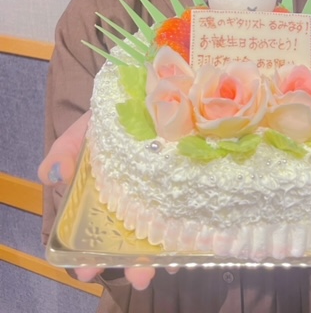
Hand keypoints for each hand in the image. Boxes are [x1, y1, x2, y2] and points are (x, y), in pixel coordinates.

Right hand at [38, 110, 176, 288]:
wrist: (146, 95)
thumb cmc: (109, 119)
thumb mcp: (82, 132)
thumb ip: (65, 151)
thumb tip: (54, 174)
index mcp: (100, 200)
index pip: (90, 236)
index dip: (86, 257)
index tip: (86, 270)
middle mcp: (129, 207)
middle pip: (129, 243)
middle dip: (133, 264)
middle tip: (138, 277)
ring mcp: (160, 199)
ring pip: (159, 235)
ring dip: (164, 255)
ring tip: (169, 266)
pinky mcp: (188, 187)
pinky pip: (189, 214)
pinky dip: (190, 230)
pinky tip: (192, 241)